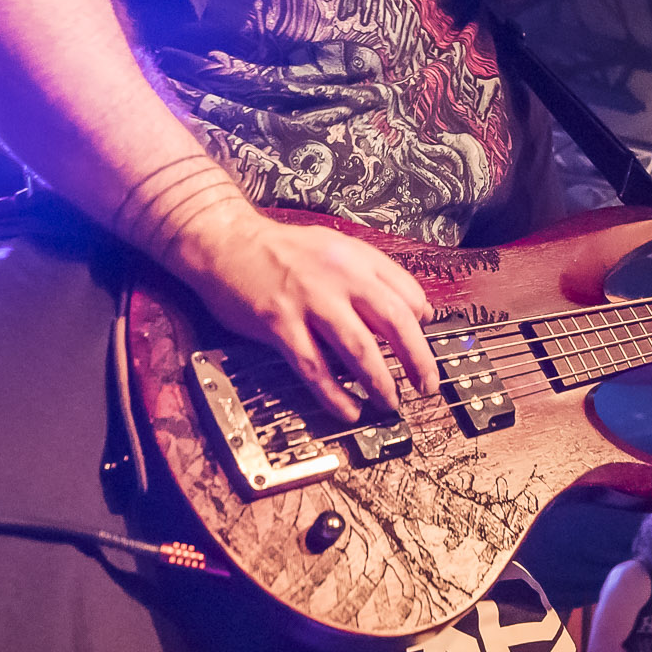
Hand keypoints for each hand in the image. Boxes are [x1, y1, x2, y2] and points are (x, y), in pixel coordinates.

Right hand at [165, 196, 434, 422]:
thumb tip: (418, 311)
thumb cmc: (281, 251)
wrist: (225, 241)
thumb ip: (373, 275)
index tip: (425, 348)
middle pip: (395, 322)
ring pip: (358, 349)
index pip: (407, 293)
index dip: (422, 325)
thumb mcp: (335, 248)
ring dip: (379, 382)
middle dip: (417, 359)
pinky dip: (334, 395)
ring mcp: (309, 299)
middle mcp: (339, 276)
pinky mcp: (279, 322)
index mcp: (357, 257)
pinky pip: (314, 367)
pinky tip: (348, 410)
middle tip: (426, 386)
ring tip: (389, 403)